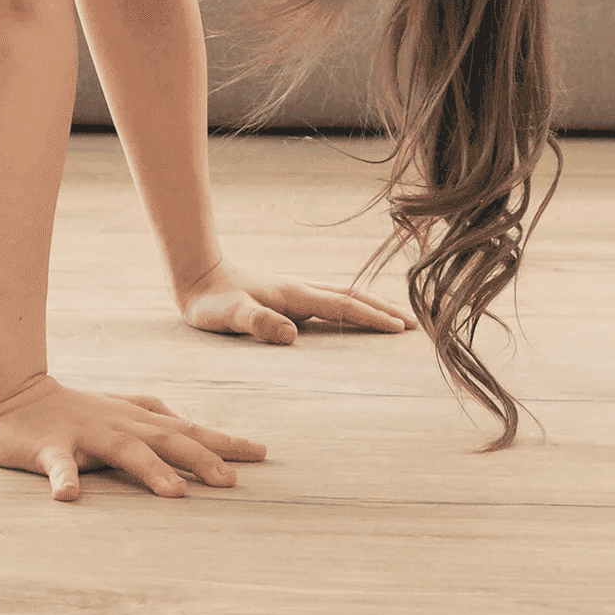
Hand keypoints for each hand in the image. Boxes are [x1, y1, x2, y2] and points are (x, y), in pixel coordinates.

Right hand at [0, 372, 267, 502]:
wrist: (10, 398)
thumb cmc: (70, 409)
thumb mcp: (117, 410)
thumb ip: (151, 413)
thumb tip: (185, 420)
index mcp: (136, 421)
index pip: (189, 430)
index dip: (225, 441)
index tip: (263, 453)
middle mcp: (118, 425)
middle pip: (167, 440)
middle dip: (201, 459)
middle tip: (232, 481)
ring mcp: (84, 435)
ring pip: (123, 452)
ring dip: (151, 472)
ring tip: (176, 494)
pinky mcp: (48, 448)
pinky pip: (56, 465)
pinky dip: (64, 479)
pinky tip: (70, 497)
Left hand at [178, 269, 414, 348]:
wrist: (199, 278)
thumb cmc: (212, 302)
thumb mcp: (229, 316)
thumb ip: (257, 323)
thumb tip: (292, 336)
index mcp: (294, 294)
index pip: (342, 305)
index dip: (372, 317)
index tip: (399, 328)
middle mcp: (302, 291)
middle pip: (354, 296)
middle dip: (385, 309)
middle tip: (415, 325)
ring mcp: (298, 294)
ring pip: (346, 297)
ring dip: (374, 307)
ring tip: (399, 321)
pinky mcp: (292, 301)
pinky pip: (333, 304)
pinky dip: (355, 309)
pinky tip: (359, 319)